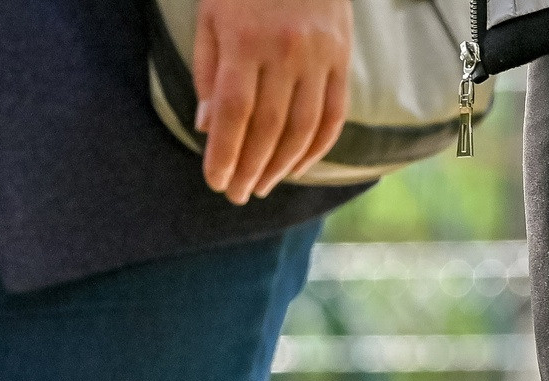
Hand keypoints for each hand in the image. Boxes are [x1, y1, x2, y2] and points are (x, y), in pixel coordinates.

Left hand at [194, 0, 351, 203]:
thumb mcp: (212, 19)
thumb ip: (207, 74)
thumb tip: (207, 129)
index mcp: (245, 42)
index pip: (234, 113)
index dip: (224, 155)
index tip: (216, 182)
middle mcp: (284, 51)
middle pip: (267, 128)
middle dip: (250, 169)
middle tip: (237, 194)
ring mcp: (318, 55)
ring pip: (302, 128)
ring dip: (281, 166)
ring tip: (263, 186)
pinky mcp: (342, 58)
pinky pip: (334, 115)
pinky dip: (317, 148)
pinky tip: (297, 166)